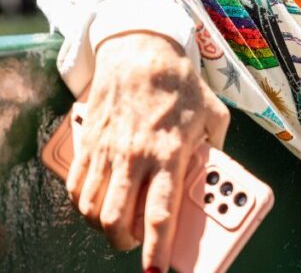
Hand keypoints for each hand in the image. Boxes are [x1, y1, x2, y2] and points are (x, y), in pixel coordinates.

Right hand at [65, 31, 230, 272]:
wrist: (141, 53)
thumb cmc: (180, 84)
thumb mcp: (213, 114)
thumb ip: (218, 146)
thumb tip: (219, 171)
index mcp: (169, 153)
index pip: (160, 212)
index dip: (158, 247)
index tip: (157, 269)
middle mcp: (135, 157)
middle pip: (116, 219)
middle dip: (124, 242)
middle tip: (136, 243)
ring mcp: (108, 151)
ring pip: (92, 207)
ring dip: (103, 225)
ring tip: (118, 224)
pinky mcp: (90, 143)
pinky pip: (78, 186)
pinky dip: (85, 202)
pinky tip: (98, 201)